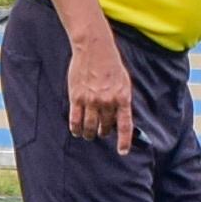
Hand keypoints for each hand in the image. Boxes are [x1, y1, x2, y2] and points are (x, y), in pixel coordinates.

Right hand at [66, 37, 135, 154]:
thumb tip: (118, 117)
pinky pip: (75, 120)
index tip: (122, 151)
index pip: (125, 125)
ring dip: (89, 133)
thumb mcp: (123, 82)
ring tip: (88, 135)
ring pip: (89, 126)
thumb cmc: (110, 64)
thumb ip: (121, 100)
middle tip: (101, 133)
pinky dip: (76, 128)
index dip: (124, 141)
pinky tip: (76, 131)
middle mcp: (107, 101)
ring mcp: (91, 100)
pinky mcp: (76, 97)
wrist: (94, 49)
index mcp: (122, 97)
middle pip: (105, 127)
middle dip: (103, 132)